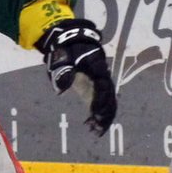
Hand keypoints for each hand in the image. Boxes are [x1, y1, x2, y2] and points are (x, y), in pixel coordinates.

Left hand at [39, 17, 115, 133]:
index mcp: (97, 68)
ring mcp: (100, 83)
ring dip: (103, 117)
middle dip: (105, 115)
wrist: (71, 40)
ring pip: (108, 102)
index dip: (101, 101)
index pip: (103, 87)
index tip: (95, 114)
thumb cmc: (66, 50)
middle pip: (110, 98)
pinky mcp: (95, 88)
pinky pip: (102, 102)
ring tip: (95, 132)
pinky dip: (99, 115)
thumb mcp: (62, 58)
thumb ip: (63, 73)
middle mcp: (103, 76)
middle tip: (97, 130)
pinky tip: (91, 126)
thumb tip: (61, 91)